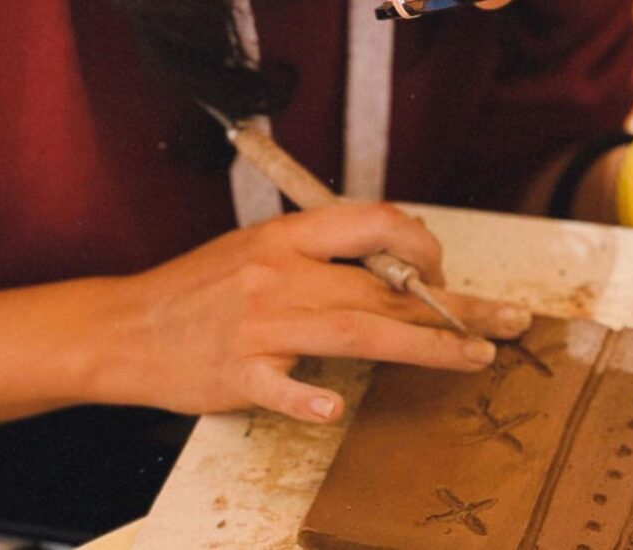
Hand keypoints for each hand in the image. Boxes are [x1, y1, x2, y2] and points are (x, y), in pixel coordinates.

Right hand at [103, 202, 529, 422]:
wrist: (125, 327)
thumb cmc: (201, 288)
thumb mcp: (258, 246)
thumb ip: (322, 252)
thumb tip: (395, 260)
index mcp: (287, 236)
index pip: (375, 223)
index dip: (423, 246)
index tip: (445, 274)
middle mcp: (280, 272)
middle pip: (384, 286)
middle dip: (455, 305)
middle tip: (508, 322)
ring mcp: (259, 324)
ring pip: (356, 329)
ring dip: (424, 345)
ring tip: (474, 357)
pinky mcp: (236, 372)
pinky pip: (279, 386)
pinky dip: (307, 398)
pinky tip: (335, 408)